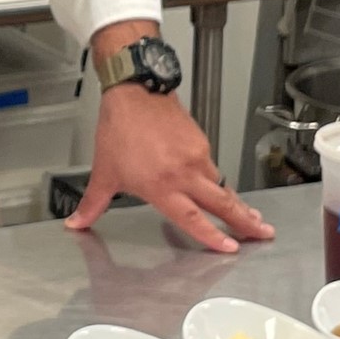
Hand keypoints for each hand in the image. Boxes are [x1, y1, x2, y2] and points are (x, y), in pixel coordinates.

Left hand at [67, 84, 274, 253]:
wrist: (135, 90)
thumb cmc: (119, 129)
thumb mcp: (103, 171)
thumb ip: (92, 203)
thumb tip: (75, 224)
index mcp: (161, 185)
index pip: (192, 218)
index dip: (212, 236)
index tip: (230, 248)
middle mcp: (184, 173)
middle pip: (221, 203)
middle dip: (245, 222)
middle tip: (264, 235)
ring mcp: (196, 156)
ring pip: (221, 186)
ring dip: (237, 204)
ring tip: (252, 218)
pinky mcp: (200, 142)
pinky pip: (213, 168)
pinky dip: (220, 183)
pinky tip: (222, 189)